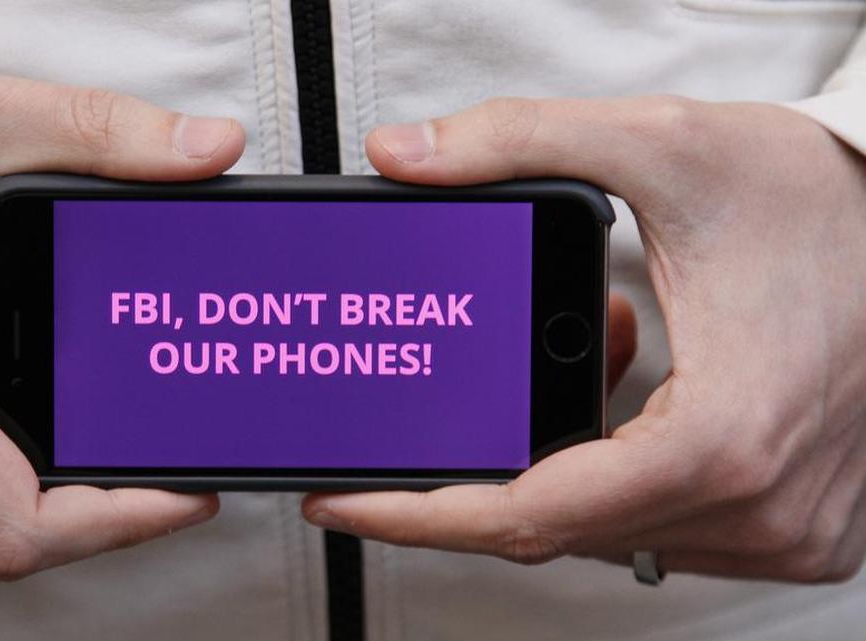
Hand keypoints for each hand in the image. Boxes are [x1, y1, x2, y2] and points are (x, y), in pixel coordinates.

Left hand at [303, 96, 865, 582]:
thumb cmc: (826, 198)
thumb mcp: (663, 144)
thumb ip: (520, 142)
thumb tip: (410, 156)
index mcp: (722, 438)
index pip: (530, 513)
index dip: (420, 512)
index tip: (347, 498)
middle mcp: (758, 505)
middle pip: (557, 528)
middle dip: (472, 477)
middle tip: (409, 431)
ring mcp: (784, 528)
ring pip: (604, 531)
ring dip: (550, 461)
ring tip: (552, 368)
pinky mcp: (795, 526)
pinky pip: (659, 525)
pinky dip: (611, 470)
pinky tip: (619, 390)